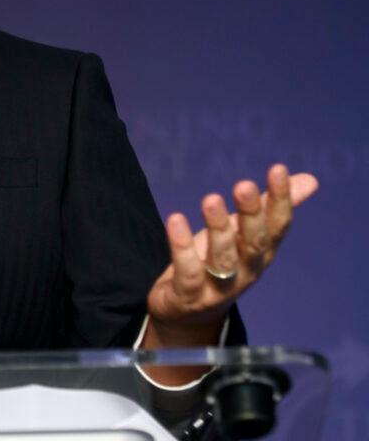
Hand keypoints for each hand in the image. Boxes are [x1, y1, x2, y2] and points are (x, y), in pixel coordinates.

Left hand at [145, 163, 318, 347]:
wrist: (187, 313)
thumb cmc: (218, 263)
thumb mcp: (242, 233)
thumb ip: (270, 207)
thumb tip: (309, 180)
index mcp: (261, 253)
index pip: (277, 227)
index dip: (280, 200)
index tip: (277, 170)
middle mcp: (246, 271)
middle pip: (254, 243)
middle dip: (251, 214)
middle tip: (244, 185)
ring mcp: (218, 287)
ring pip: (223, 259)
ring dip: (218, 229)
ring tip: (211, 199)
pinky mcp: (189, 296)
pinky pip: (188, 272)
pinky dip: (181, 247)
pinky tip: (175, 220)